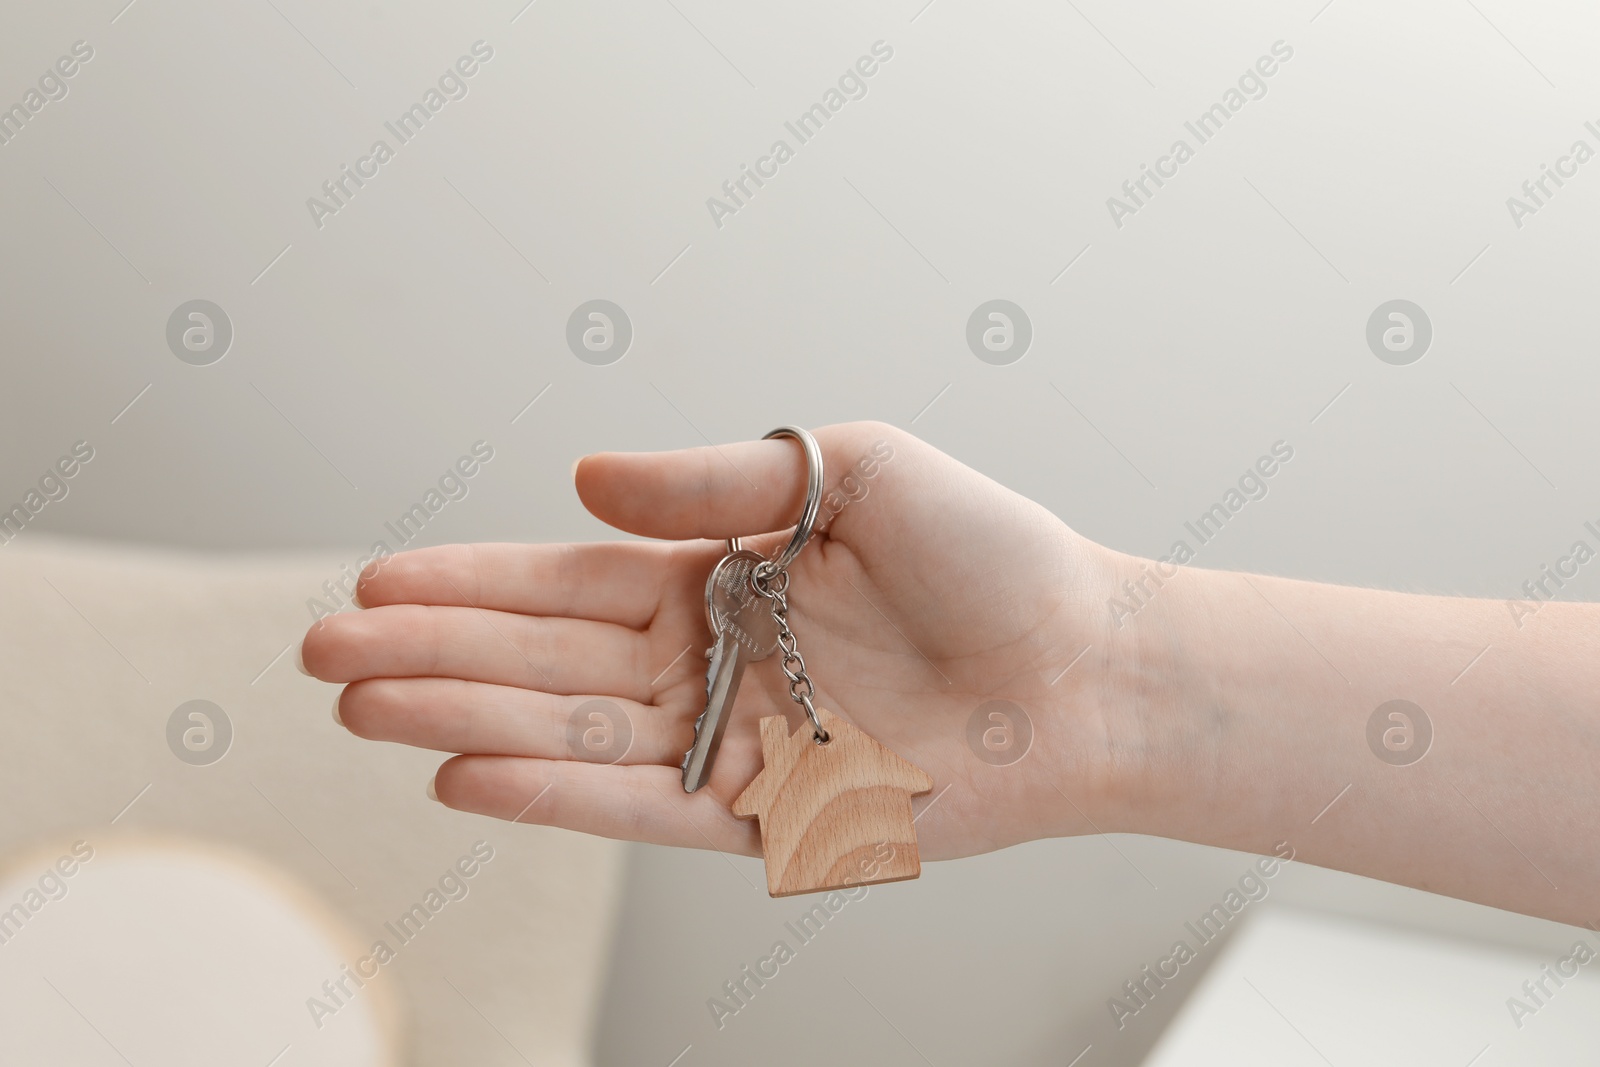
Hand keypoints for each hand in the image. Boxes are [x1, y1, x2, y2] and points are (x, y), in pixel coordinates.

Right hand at [299, 422, 1128, 860]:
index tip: (375, 581)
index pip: (569, 580)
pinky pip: (643, 805)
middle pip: (547, 661)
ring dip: (466, 718)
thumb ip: (715, 478)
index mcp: (722, 574)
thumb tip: (580, 473)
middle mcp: (712, 661)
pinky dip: (556, 793)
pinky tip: (467, 773)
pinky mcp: (769, 816)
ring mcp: (734, 742)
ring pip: (574, 733)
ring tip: (362, 708)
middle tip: (322, 654)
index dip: (471, 583)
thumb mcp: (847, 470)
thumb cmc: (990, 555)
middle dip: (433, 654)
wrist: (1087, 663)